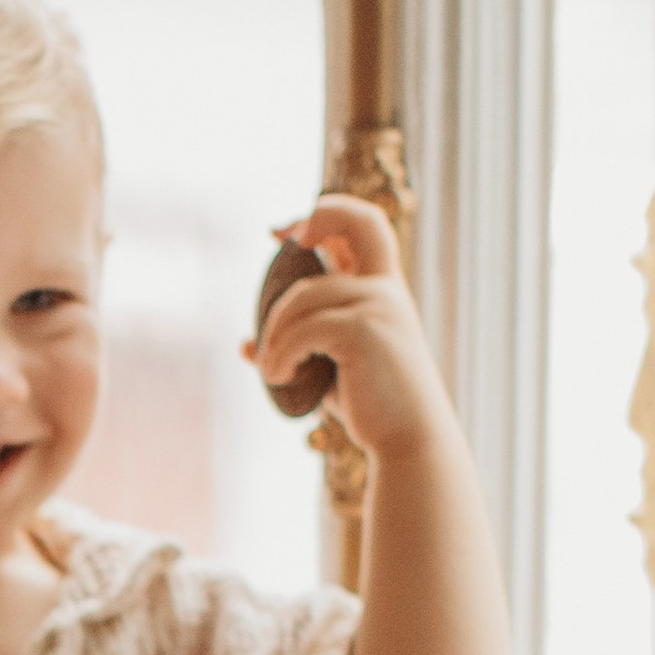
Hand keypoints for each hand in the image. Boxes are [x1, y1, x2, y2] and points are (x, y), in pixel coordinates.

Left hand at [247, 195, 450, 463]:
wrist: (409, 441)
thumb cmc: (372, 408)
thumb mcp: (329, 371)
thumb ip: (298, 348)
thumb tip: (245, 346)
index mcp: (384, 292)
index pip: (365, 231)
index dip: (328, 216)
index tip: (287, 230)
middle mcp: (386, 290)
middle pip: (362, 222)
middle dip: (322, 214)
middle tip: (280, 237)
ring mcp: (378, 305)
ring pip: (302, 297)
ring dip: (273, 333)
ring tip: (269, 368)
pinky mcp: (363, 329)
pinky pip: (302, 329)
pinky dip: (279, 353)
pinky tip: (277, 377)